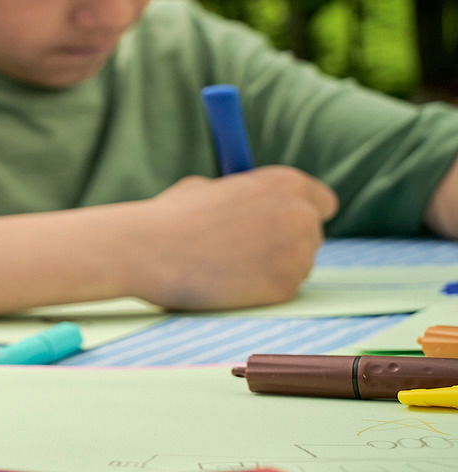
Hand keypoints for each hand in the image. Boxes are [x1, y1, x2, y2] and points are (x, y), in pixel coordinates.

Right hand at [130, 166, 336, 310]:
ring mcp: (298, 254)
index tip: (280, 226)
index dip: (301, 213)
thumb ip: (244, 196)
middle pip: (311, 235)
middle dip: (284, 243)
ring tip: (226, 265)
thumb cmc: (170, 217)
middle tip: (244, 251)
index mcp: (286, 183)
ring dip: (272, 267)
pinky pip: (281, 288)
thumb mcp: (211, 188)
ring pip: (297, 265)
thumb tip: (252, 205)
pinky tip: (227, 281)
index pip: (322, 202)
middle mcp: (301, 216)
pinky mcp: (285, 288)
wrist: (148, 250)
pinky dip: (259, 289)